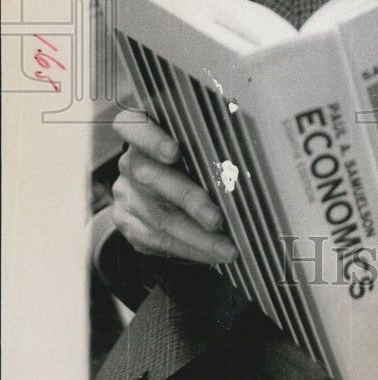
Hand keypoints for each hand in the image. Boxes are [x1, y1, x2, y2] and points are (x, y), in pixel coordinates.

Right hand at [111, 110, 237, 264]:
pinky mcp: (126, 222)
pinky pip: (155, 241)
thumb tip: (250, 152)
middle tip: (217, 220)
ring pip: (156, 217)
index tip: (174, 151)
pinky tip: (211, 254)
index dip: (150, 138)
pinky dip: (188, 249)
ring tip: (226, 249)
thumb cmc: (196, 156)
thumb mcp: (199, 143)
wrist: (159, 187)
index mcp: (144, 132)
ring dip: (195, 237)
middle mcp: (129, 161)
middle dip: (188, 200)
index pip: (133, 125)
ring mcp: (125, 193)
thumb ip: (210, 143)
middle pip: (150, 177)